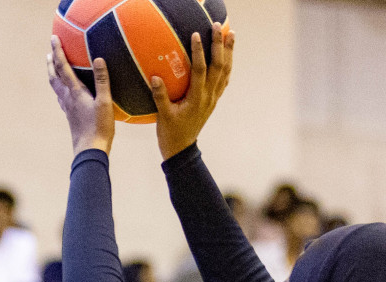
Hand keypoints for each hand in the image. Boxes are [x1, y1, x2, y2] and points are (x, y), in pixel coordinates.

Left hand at [48, 38, 113, 154]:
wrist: (89, 151)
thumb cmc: (99, 127)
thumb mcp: (105, 102)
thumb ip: (102, 80)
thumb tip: (98, 59)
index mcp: (75, 92)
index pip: (63, 67)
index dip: (58, 51)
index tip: (54, 38)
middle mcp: (67, 98)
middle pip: (55, 76)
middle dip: (52, 61)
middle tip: (49, 50)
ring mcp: (67, 108)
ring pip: (56, 87)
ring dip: (53, 74)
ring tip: (52, 67)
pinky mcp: (70, 115)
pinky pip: (61, 97)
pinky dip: (59, 87)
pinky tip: (63, 91)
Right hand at [149, 23, 233, 160]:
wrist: (182, 149)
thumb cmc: (170, 133)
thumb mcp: (163, 115)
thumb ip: (160, 96)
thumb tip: (155, 77)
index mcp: (197, 98)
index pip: (200, 70)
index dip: (199, 52)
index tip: (195, 35)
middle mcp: (209, 96)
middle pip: (219, 66)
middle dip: (219, 45)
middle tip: (218, 27)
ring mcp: (213, 98)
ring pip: (226, 71)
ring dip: (229, 52)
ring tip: (231, 34)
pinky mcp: (213, 100)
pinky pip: (224, 79)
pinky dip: (227, 65)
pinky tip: (227, 56)